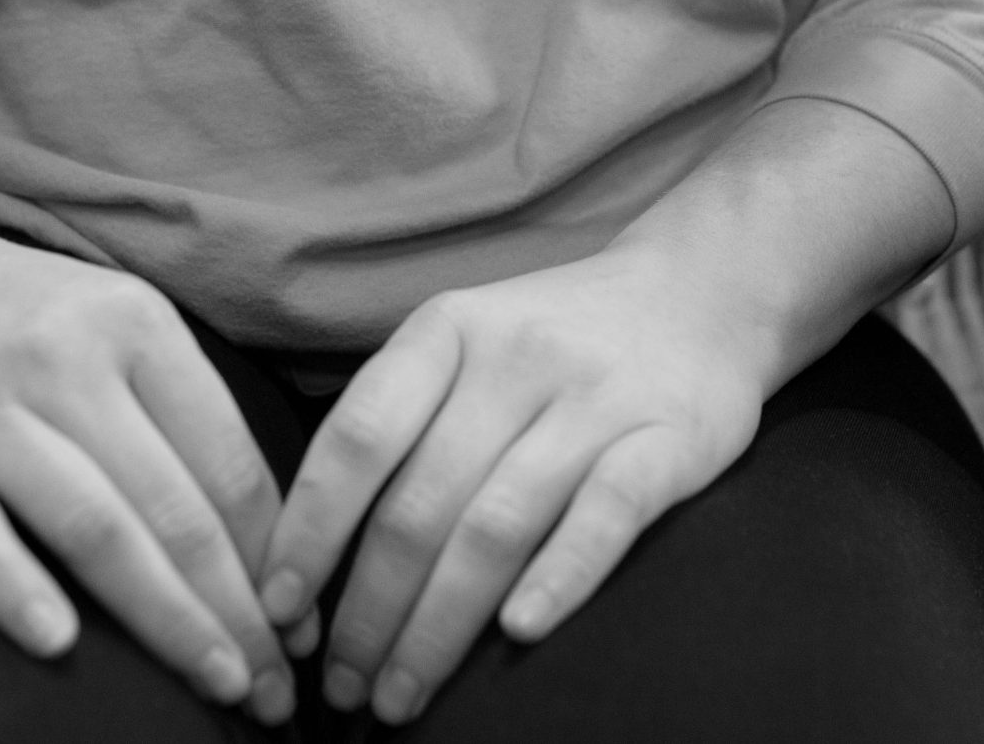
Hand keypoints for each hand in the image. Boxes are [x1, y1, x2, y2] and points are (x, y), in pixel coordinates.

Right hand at [0, 216, 299, 724]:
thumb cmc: (17, 322)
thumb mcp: (114, 330)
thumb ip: (183, 420)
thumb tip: (270, 546)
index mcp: (137, 326)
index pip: (229, 460)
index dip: (277, 556)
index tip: (304, 629)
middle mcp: (66, 360)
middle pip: (174, 506)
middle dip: (239, 609)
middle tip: (278, 689)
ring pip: (90, 524)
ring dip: (165, 614)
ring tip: (220, 681)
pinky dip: (11, 584)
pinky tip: (57, 642)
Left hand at [256, 245, 765, 725]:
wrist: (704, 288)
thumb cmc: (557, 339)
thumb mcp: (467, 342)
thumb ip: (401, 421)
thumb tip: (308, 548)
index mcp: (447, 331)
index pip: (358, 438)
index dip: (310, 530)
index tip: (279, 607)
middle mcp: (515, 358)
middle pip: (420, 503)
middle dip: (368, 610)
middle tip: (343, 689)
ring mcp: (595, 399)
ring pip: (497, 524)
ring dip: (438, 624)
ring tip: (400, 694)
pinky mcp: (670, 440)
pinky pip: (608, 515)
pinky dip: (560, 576)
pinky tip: (518, 634)